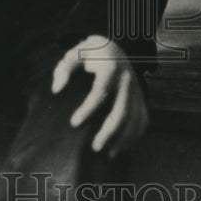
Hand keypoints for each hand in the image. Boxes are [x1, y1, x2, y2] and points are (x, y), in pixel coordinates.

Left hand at [51, 35, 147, 157]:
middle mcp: (127, 79)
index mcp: (110, 67)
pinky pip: (143, 118)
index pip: (100, 91)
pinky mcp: (141, 95)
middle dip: (109, 131)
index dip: (88, 109)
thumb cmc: (90, 53)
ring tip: (108, 154)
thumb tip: (56, 89)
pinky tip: (124, 148)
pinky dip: (136, 134)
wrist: (115, 46)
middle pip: (121, 110)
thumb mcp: (75, 53)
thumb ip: (64, 69)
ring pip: (135, 117)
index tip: (73, 123)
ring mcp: (136, 88)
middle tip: (94, 147)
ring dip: (123, 138)